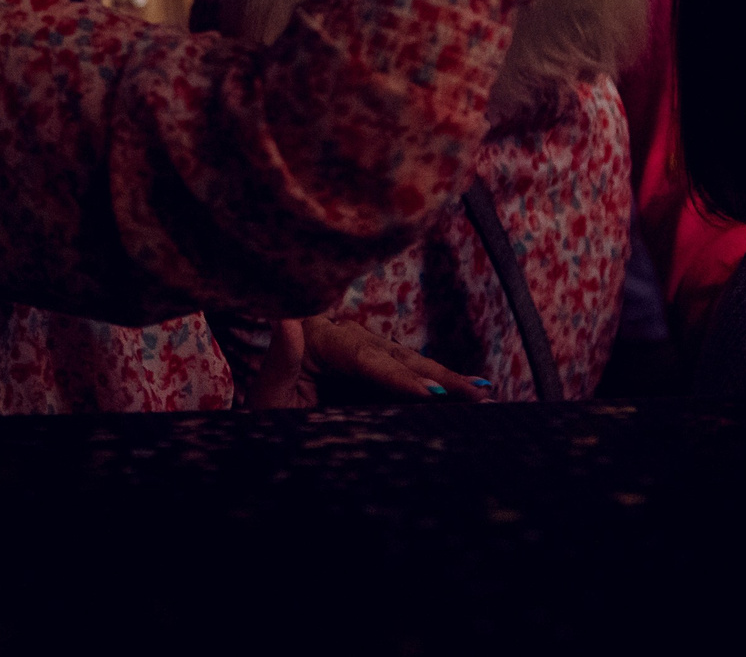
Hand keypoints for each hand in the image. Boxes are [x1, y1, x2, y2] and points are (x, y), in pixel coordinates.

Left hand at [245, 316, 491, 406]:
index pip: (365, 359)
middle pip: (395, 356)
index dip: (400, 378)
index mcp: (317, 338)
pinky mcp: (370, 372)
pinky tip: (471, 389)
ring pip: (407, 364)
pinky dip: (437, 384)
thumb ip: (279, 359)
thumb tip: (287, 318)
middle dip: (438, 376)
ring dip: (446, 380)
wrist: (263, 428)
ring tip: (483, 395)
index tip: (433, 393)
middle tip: (478, 395)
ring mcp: (359, 353)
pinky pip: (406, 376)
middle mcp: (342, 337)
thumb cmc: (262, 415)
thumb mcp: (264, 398)